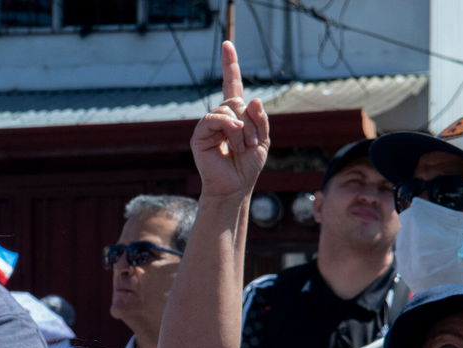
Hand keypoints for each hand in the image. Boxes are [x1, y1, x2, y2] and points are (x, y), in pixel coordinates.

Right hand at [190, 41, 269, 198]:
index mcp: (235, 115)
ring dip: (242, 130)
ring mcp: (208, 125)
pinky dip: (228, 127)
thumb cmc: (247, 166)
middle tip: (251, 143)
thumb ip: (260, 119)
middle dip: (250, 121)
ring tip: (243, 148)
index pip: (231, 84)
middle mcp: (220, 116)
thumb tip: (252, 99)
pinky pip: (214, 118)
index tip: (227, 45)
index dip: (230, 65)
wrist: (235, 187)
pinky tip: (234, 141)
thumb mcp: (263, 140)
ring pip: (228, 108)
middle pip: (236, 99)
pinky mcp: (199, 135)